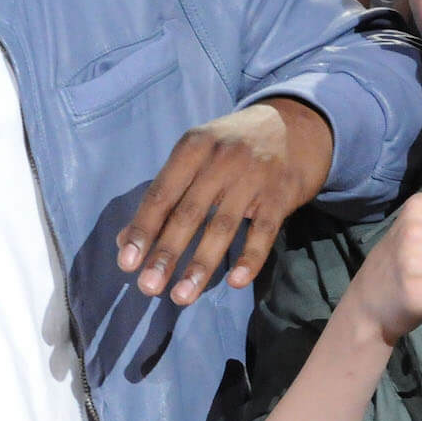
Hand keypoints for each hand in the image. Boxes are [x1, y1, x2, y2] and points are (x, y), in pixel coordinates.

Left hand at [117, 98, 332, 304]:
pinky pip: (263, 232)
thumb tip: (125, 240)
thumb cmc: (234, 145)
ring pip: (222, 227)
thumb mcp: (197, 155)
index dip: (143, 229)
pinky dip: (249, 258)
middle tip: (148, 287)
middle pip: (188, 214)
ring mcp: (253, 178)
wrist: (297, 124)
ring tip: (181, 296)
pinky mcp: (281, 195)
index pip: (161, 194)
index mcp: (193, 148)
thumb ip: (166, 192)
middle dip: (166, 253)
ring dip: (200, 266)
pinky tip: (234, 282)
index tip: (126, 262)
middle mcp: (220, 160)